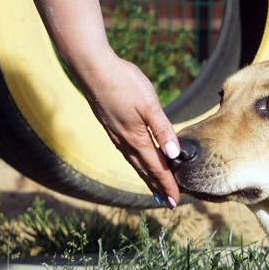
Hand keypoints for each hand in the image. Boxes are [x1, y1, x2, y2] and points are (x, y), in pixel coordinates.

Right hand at [79, 55, 180, 207]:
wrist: (92, 67)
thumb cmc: (124, 83)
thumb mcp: (150, 105)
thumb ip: (163, 130)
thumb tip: (174, 155)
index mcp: (136, 138)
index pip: (157, 168)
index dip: (167, 185)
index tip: (176, 201)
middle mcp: (124, 141)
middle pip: (144, 170)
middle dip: (157, 187)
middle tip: (168, 202)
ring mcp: (115, 134)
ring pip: (134, 162)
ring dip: (146, 177)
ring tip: (155, 188)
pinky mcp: (110, 126)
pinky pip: (126, 152)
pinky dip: (136, 162)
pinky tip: (137, 160)